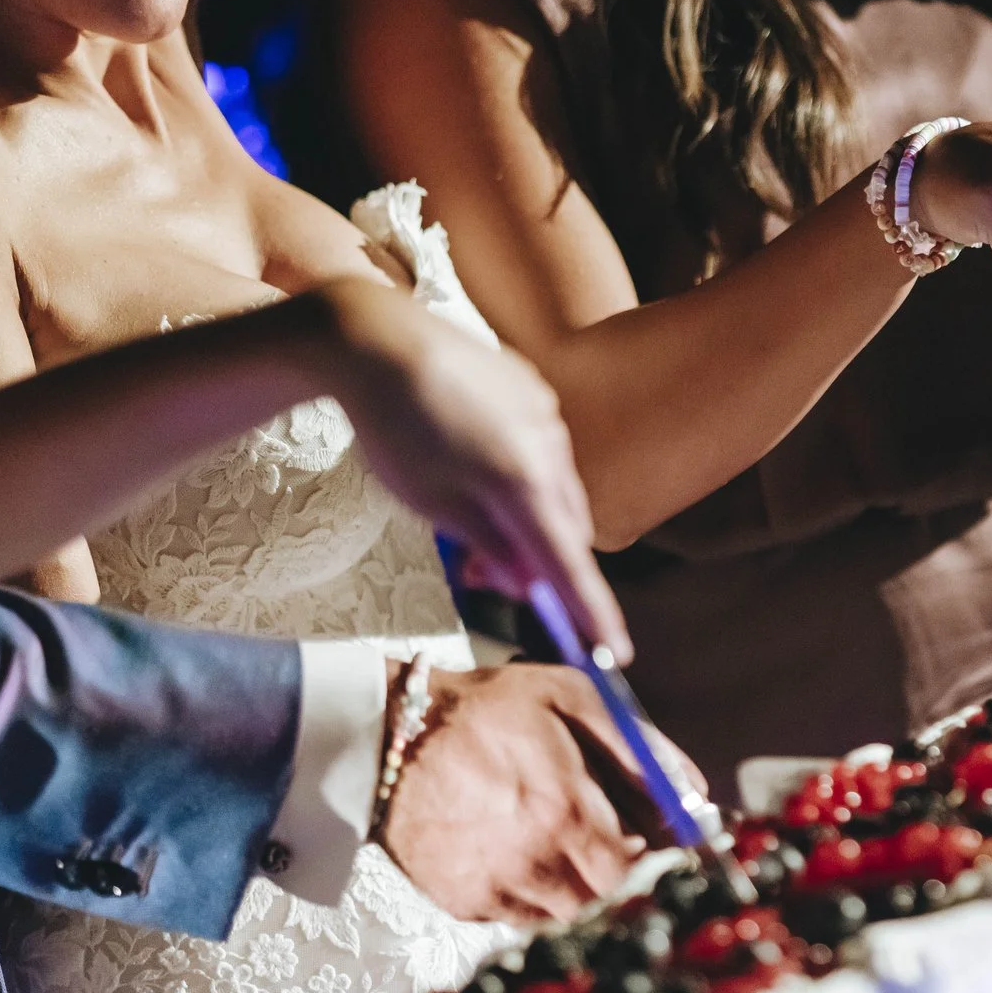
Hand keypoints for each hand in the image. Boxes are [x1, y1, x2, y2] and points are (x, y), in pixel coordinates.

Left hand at [319, 284, 630, 661]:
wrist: (376, 337)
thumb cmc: (392, 429)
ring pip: (557, 488)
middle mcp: (550, 446)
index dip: (592, 614)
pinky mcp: (534, 387)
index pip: (568, 565)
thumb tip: (530, 578)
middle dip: (540, 562)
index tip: (615, 655)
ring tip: (469, 515)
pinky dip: (525, 475)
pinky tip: (475, 463)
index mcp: (523, 482)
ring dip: (530, 517)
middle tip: (486, 576)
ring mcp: (547, 412)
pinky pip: (545, 448)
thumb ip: (490, 545)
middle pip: (567, 528)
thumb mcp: (431, 505)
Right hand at [377, 663, 702, 923]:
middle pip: (609, 899)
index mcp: (567, 810)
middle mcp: (535, 862)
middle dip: (622, 873)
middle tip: (612, 837)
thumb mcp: (570, 698)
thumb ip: (639, 748)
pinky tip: (522, 851)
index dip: (659, 859)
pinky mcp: (467, 905)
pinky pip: (525, 917)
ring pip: (569, 914)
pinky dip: (538, 894)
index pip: (643, 869)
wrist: (385, 737)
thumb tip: (694, 793)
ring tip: (562, 839)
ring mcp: (498, 890)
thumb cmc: (484, 710)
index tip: (662, 844)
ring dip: (580, 885)